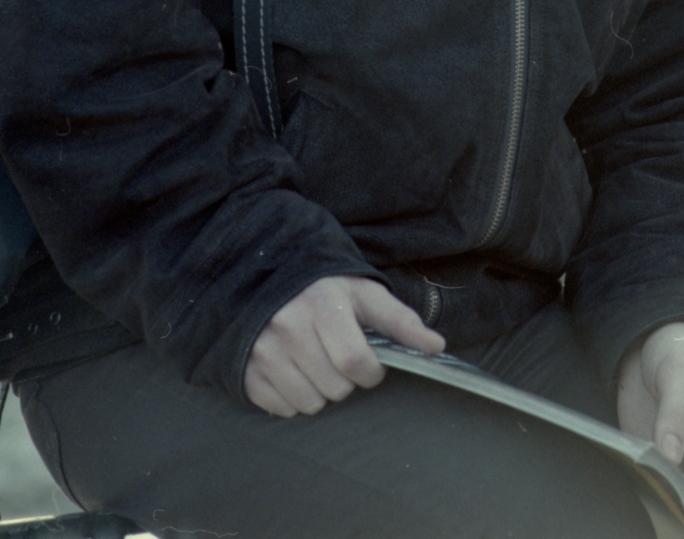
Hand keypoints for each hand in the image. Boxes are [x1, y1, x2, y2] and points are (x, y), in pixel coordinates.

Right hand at [244, 274, 444, 416]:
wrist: (269, 274)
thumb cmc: (325, 288)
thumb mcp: (364, 294)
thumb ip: (401, 320)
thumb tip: (437, 346)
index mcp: (322, 304)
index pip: (355, 364)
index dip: (370, 372)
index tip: (369, 363)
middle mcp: (288, 326)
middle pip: (334, 389)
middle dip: (345, 381)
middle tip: (337, 357)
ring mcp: (263, 349)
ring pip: (308, 404)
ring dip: (320, 392)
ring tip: (316, 363)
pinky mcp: (246, 369)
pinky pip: (281, 409)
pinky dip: (292, 399)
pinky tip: (293, 371)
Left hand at [616, 322, 683, 505]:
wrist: (657, 330)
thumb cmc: (681, 349)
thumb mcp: (681, 376)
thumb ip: (675, 415)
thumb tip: (669, 456)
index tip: (658, 485)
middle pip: (683, 490)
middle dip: (662, 491)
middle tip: (637, 477)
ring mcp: (670, 447)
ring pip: (660, 482)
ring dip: (643, 481)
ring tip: (625, 470)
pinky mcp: (646, 439)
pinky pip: (640, 465)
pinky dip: (629, 468)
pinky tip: (616, 461)